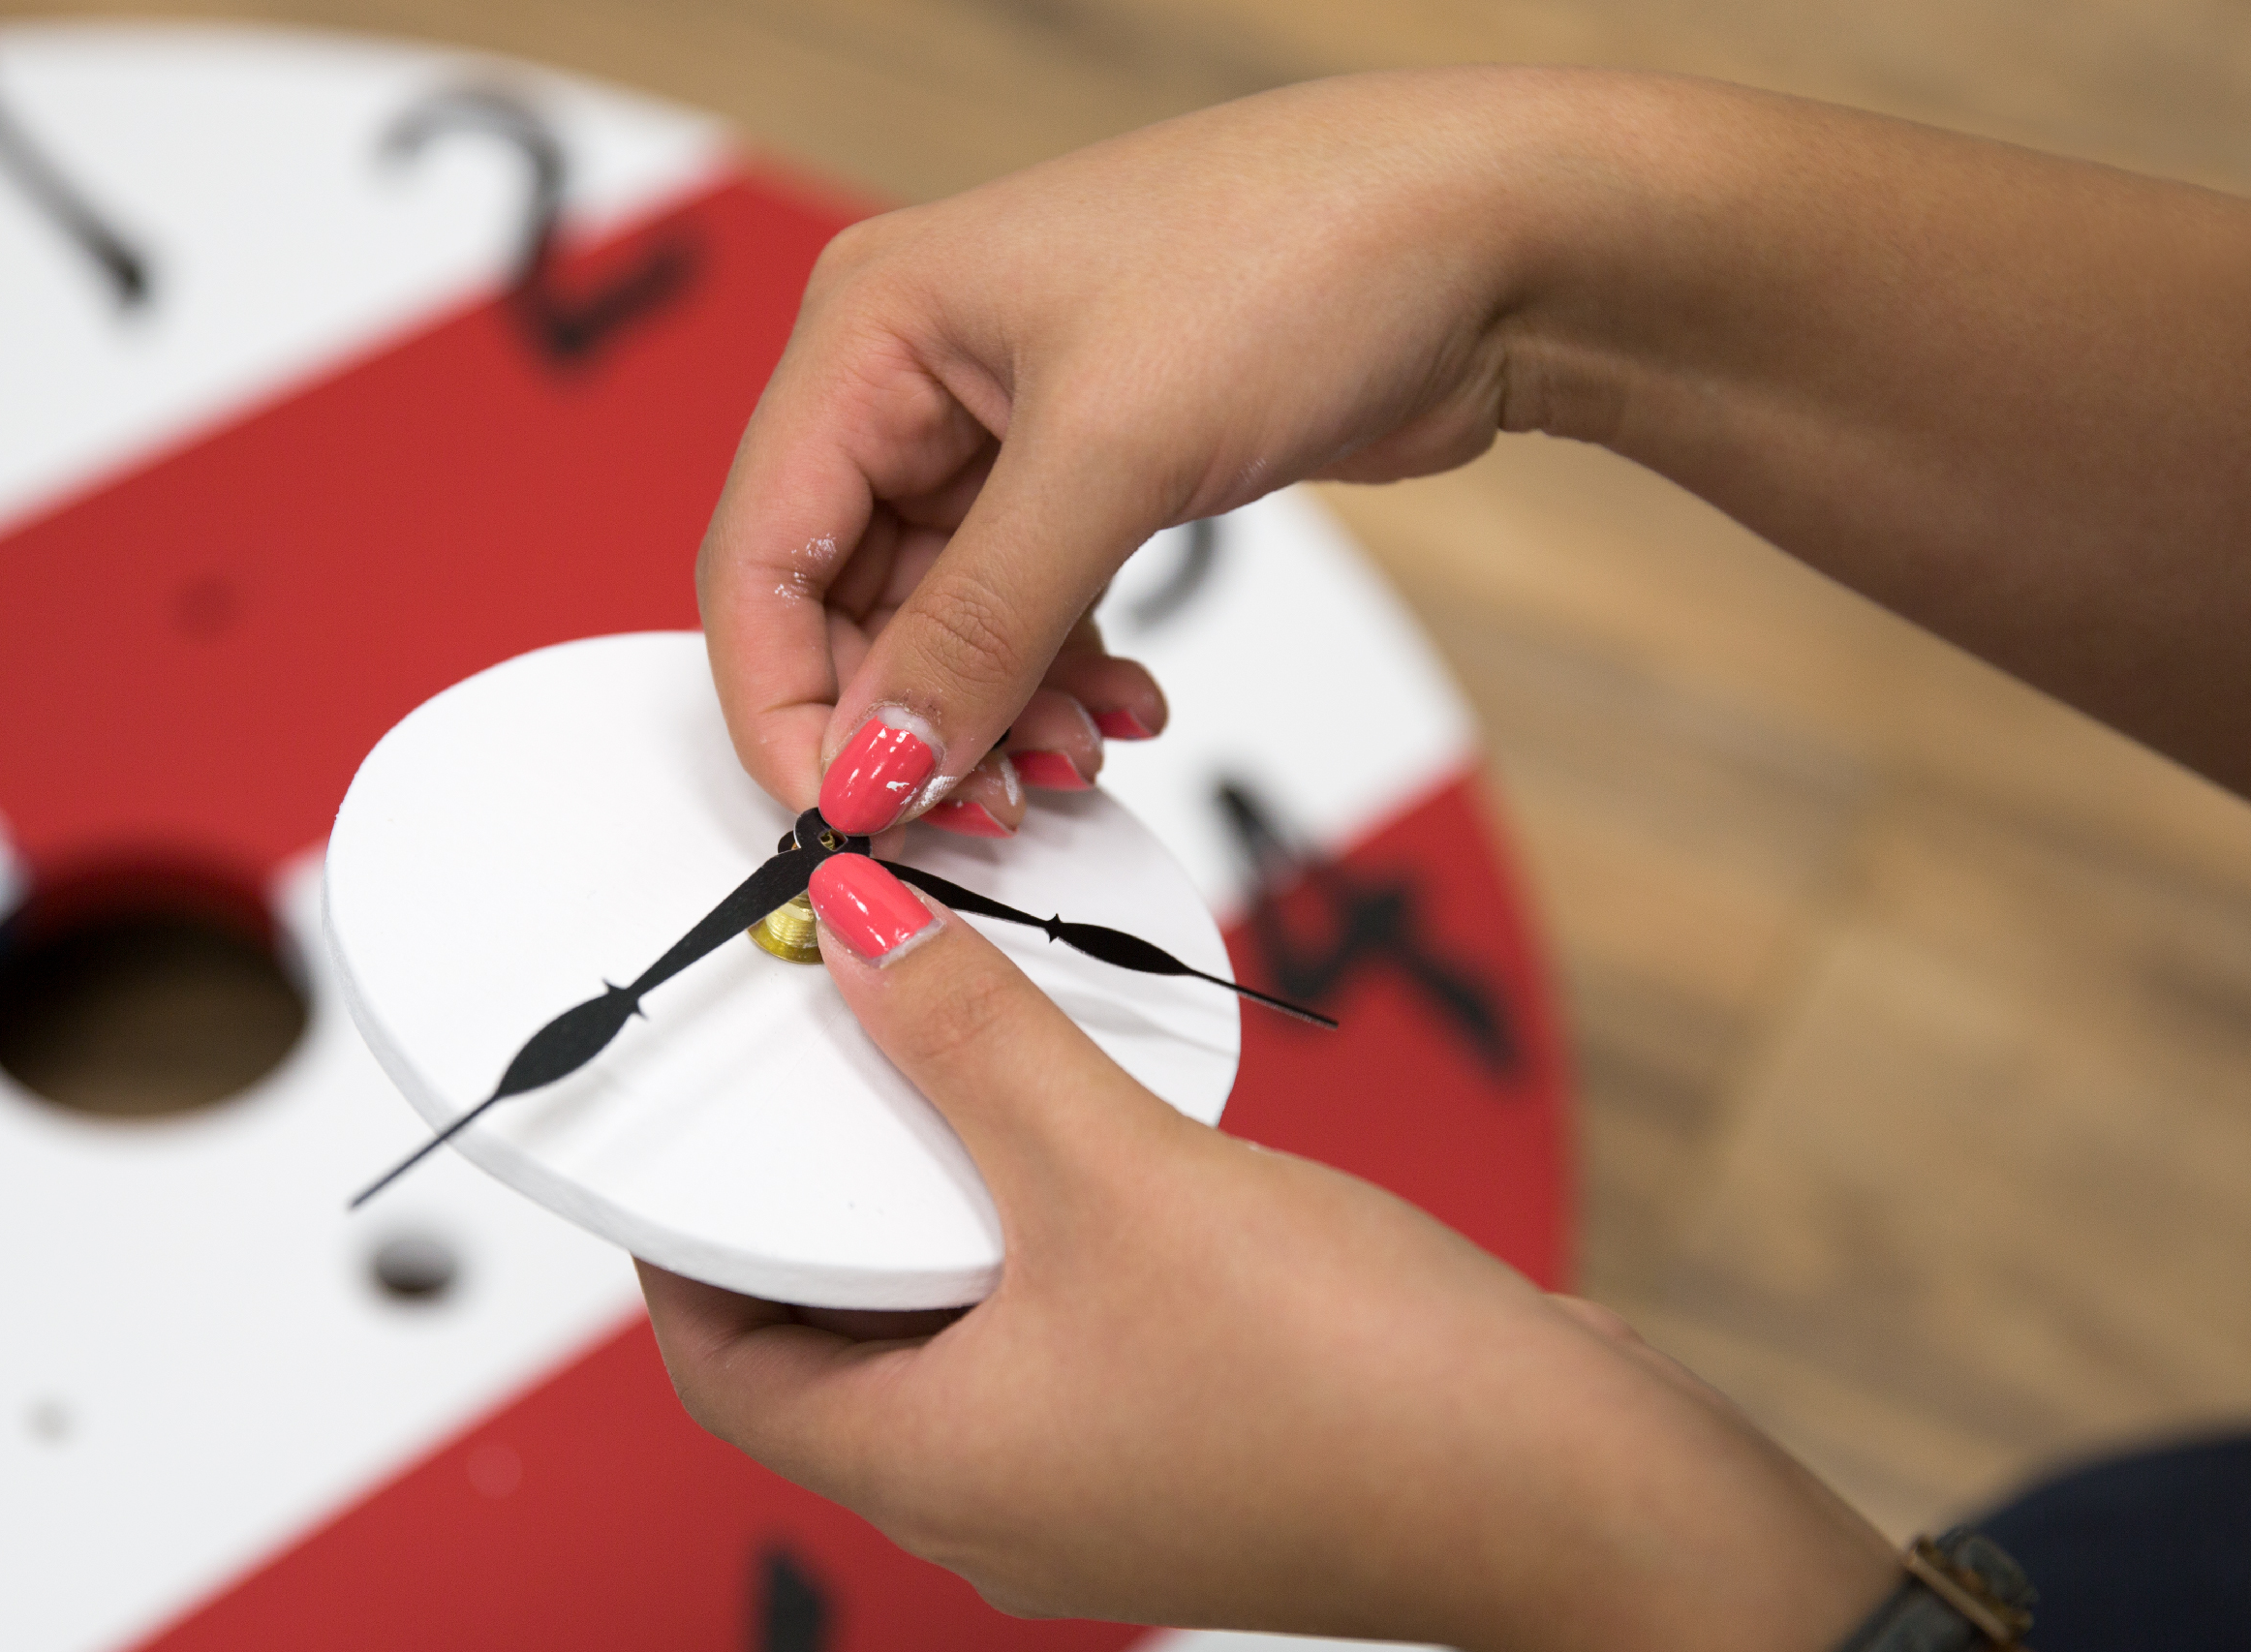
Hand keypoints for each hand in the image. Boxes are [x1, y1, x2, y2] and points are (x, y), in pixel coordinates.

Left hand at [637, 858, 2250, 1651]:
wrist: (1577, 1496)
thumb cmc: (1352, 1384)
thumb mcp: (1119, 1174)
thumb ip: (973, 1039)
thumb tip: (856, 926)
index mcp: (933, 1473)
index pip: (722, 1371)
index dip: (682, 1250)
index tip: (689, 1134)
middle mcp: (997, 1508)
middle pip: (831, 1355)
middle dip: (814, 1216)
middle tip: (817, 1074)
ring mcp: (1100, 1496)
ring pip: (955, 1346)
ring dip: (937, 1222)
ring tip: (951, 1081)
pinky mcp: (1195, 1462)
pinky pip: (1065, 1348)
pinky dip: (1045, 1249)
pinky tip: (1090, 1146)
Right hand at [697, 70, 1559, 835]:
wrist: (1493, 234)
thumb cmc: (1303, 248)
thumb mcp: (1112, 457)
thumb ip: (978, 632)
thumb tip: (877, 768)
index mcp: (869, 328)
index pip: (757, 557)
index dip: (785, 706)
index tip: (847, 818)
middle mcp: (912, 376)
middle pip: (838, 608)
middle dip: (908, 723)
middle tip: (992, 807)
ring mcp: (998, 429)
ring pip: (934, 630)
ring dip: (995, 716)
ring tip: (1081, 754)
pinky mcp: (1083, 475)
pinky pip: (1020, 619)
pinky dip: (1059, 682)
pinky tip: (1126, 707)